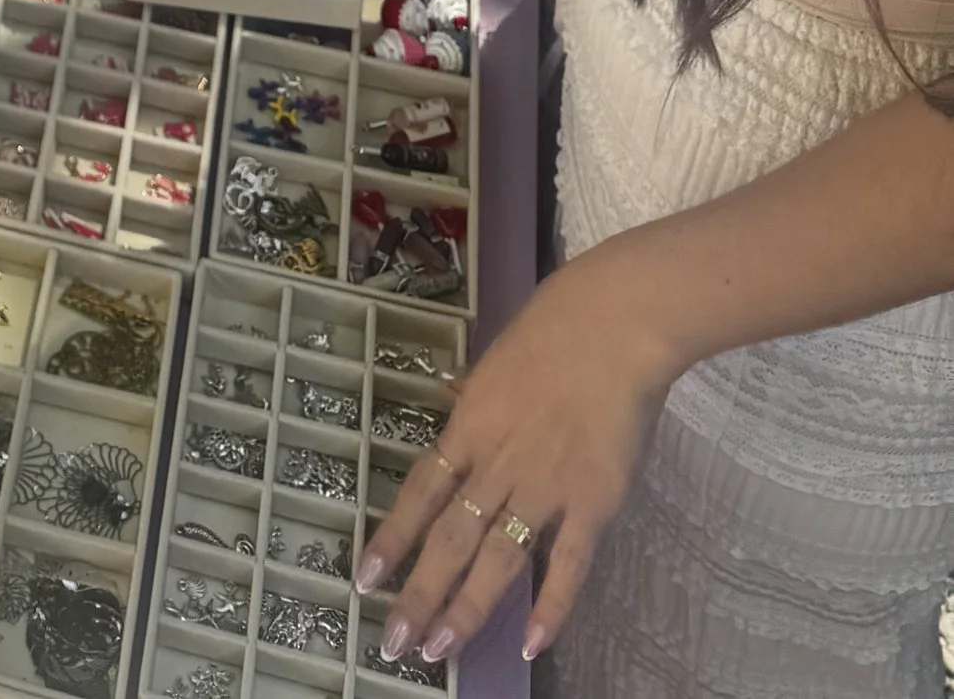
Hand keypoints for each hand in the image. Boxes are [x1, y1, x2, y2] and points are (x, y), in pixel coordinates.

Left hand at [357, 242, 678, 666]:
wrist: (612, 325)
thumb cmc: (554, 332)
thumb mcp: (494, 359)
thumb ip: (471, 391)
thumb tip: (447, 391)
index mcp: (468, 428)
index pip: (419, 493)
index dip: (392, 538)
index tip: (364, 579)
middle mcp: (496, 465)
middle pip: (449, 538)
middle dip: (420, 593)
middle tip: (395, 642)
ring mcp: (544, 488)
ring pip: (496, 560)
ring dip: (466, 608)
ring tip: (440, 650)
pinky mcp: (592, 503)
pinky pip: (568, 564)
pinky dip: (551, 605)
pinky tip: (533, 643)